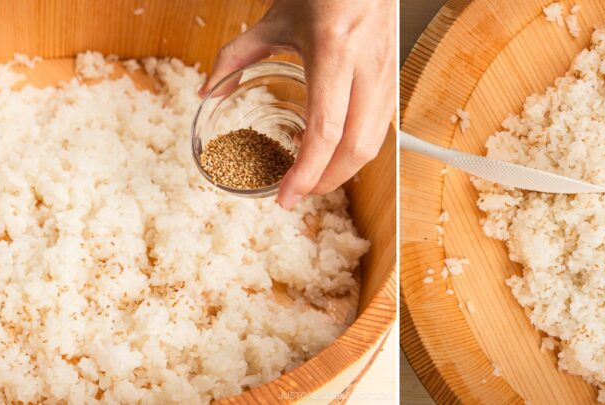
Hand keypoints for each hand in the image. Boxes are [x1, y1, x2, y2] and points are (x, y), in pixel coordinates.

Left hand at [200, 0, 395, 208]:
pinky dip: (356, 148)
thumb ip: (235, 56)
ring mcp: (387, 73)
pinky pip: (381, 126)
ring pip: (375, 142)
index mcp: (333, 50)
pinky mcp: (394, 77)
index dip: (306, 171)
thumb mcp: (274, 18)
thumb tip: (209, 90)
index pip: (325, 129)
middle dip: (327, 180)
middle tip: (298, 193)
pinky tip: (333, 151)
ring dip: (344, 170)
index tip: (286, 195)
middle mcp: (366, 66)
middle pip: (356, 147)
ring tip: (313, 178)